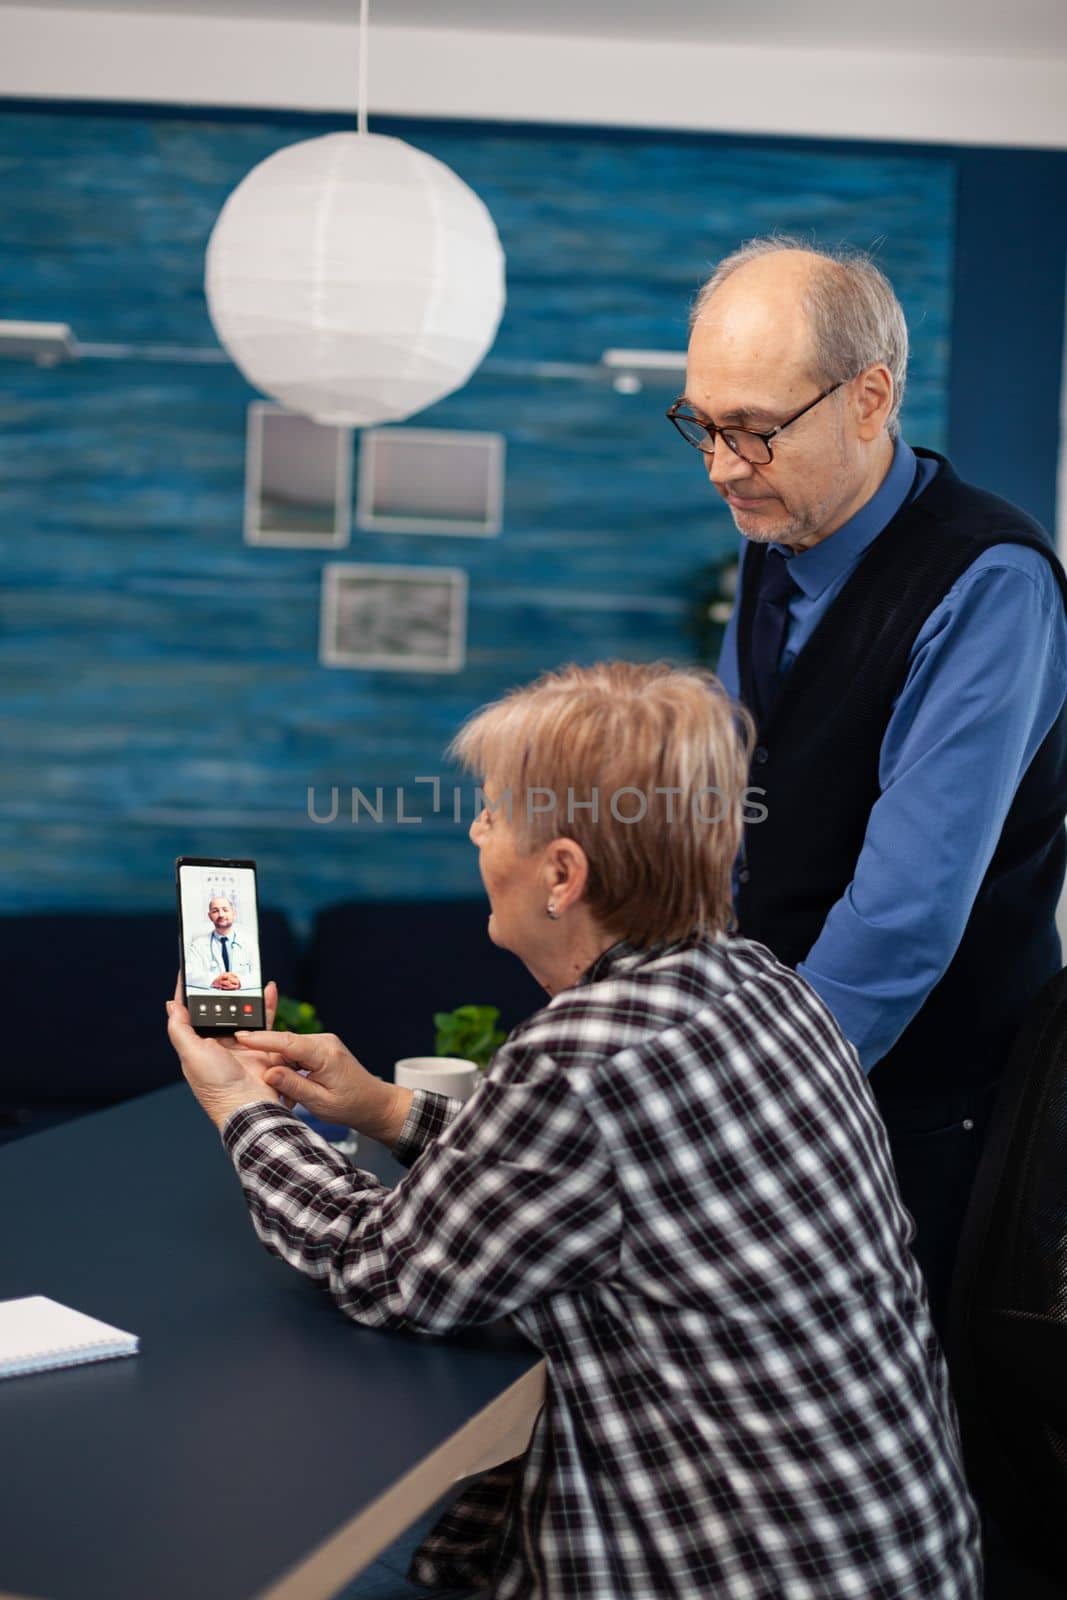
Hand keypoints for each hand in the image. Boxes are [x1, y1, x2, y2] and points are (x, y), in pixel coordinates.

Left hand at [167, 975, 283, 1129]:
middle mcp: (218, 1044)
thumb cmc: (216, 1086)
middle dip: (221, 990)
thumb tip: (171, 1005)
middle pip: (219, 1009)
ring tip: (245, 975)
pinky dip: (267, 1004)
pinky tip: (268, 988)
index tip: (189, 973)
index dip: (188, 993)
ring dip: (244, 994)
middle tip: (223, 968)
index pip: (190, 1013)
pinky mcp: (263, 1045)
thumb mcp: (191, 1055)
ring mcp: (242, 1044)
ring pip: (242, 1011)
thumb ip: (179, 1029)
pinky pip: (265, 1019)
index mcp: (198, 1046)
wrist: (249, 1105)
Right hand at [235, 1028, 410, 1146]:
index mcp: (325, 1053)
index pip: (288, 1041)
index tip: (240, 1037)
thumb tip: (268, 1073)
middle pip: (285, 1045)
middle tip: (261, 1084)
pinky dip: (290, 1070)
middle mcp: (324, 1042)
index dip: (262, 1039)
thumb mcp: (319, 1102)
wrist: (373, 1103)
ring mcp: (323, 1043)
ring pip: (289, 1050)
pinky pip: (297, 1054)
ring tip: (287, 1096)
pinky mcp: (321, 1049)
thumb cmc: (350, 1105)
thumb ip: (292, 1086)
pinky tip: (292, 1089)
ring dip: (281, 1070)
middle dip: (269, 1062)